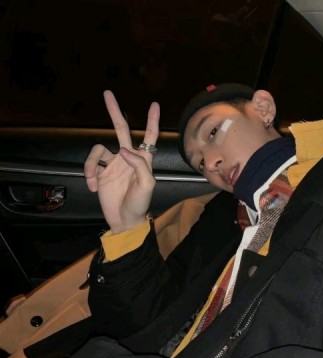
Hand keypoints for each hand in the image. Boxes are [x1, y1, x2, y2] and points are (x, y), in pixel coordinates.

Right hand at [84, 90, 159, 233]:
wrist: (124, 221)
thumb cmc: (139, 204)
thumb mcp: (146, 186)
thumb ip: (139, 165)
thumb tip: (123, 150)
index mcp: (143, 160)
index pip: (150, 136)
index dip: (152, 120)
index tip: (154, 104)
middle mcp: (128, 158)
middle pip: (121, 130)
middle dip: (115, 112)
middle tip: (107, 93)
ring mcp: (113, 165)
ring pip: (98, 150)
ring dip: (92, 164)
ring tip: (94, 181)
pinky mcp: (100, 173)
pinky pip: (91, 164)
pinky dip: (89, 174)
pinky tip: (93, 186)